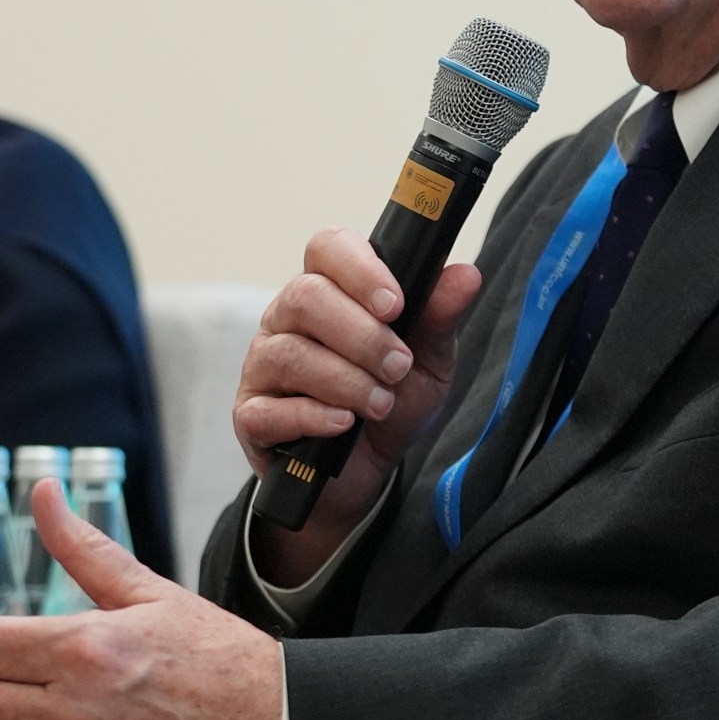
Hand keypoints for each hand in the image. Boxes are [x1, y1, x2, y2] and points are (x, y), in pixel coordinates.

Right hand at [235, 226, 481, 577]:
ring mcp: (263, 365)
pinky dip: (315, 416)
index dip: (360, 269)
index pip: (328, 248)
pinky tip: (344, 424)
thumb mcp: (428, 361)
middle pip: (306, 297)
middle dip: (362, 335)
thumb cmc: (391, 401)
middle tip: (398, 367)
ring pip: (291, 353)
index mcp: (329, 290)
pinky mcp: (251, 415)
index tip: (396, 305)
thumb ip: (440, 317)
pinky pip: (270, 409)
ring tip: (381, 403)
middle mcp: (287, 318)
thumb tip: (467, 275)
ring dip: (347, 380)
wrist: (367, 472)